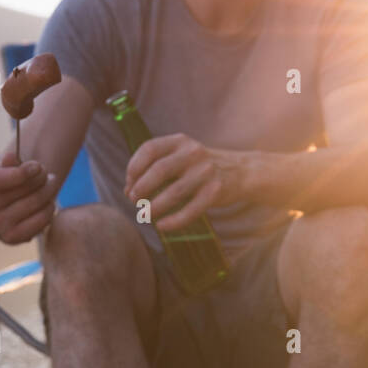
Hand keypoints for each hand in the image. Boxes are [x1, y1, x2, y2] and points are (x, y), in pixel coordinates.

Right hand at [0, 150, 58, 244]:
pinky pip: (39, 221)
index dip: (20, 173)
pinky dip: (48, 209)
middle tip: (46, 172)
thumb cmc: (3, 177)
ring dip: (48, 191)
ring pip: (32, 204)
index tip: (37, 166)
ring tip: (51, 182)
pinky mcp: (11, 238)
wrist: (1, 205)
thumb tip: (10, 158)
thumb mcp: (2, 163)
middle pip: (20, 191)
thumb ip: (7, 160)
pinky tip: (49, 201)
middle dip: (39, 179)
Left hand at [125, 134, 241, 232]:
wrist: (240, 172)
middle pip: (159, 170)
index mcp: (180, 141)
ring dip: (155, 207)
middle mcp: (192, 153)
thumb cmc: (201, 168)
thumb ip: (156, 170)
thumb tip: (127, 190)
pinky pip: (191, 210)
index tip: (128, 183)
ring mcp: (205, 172)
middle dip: (141, 188)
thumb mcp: (180, 159)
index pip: (149, 149)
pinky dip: (174, 221)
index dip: (134, 166)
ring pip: (174, 192)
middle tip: (134, 201)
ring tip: (144, 215)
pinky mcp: (216, 192)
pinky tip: (162, 226)